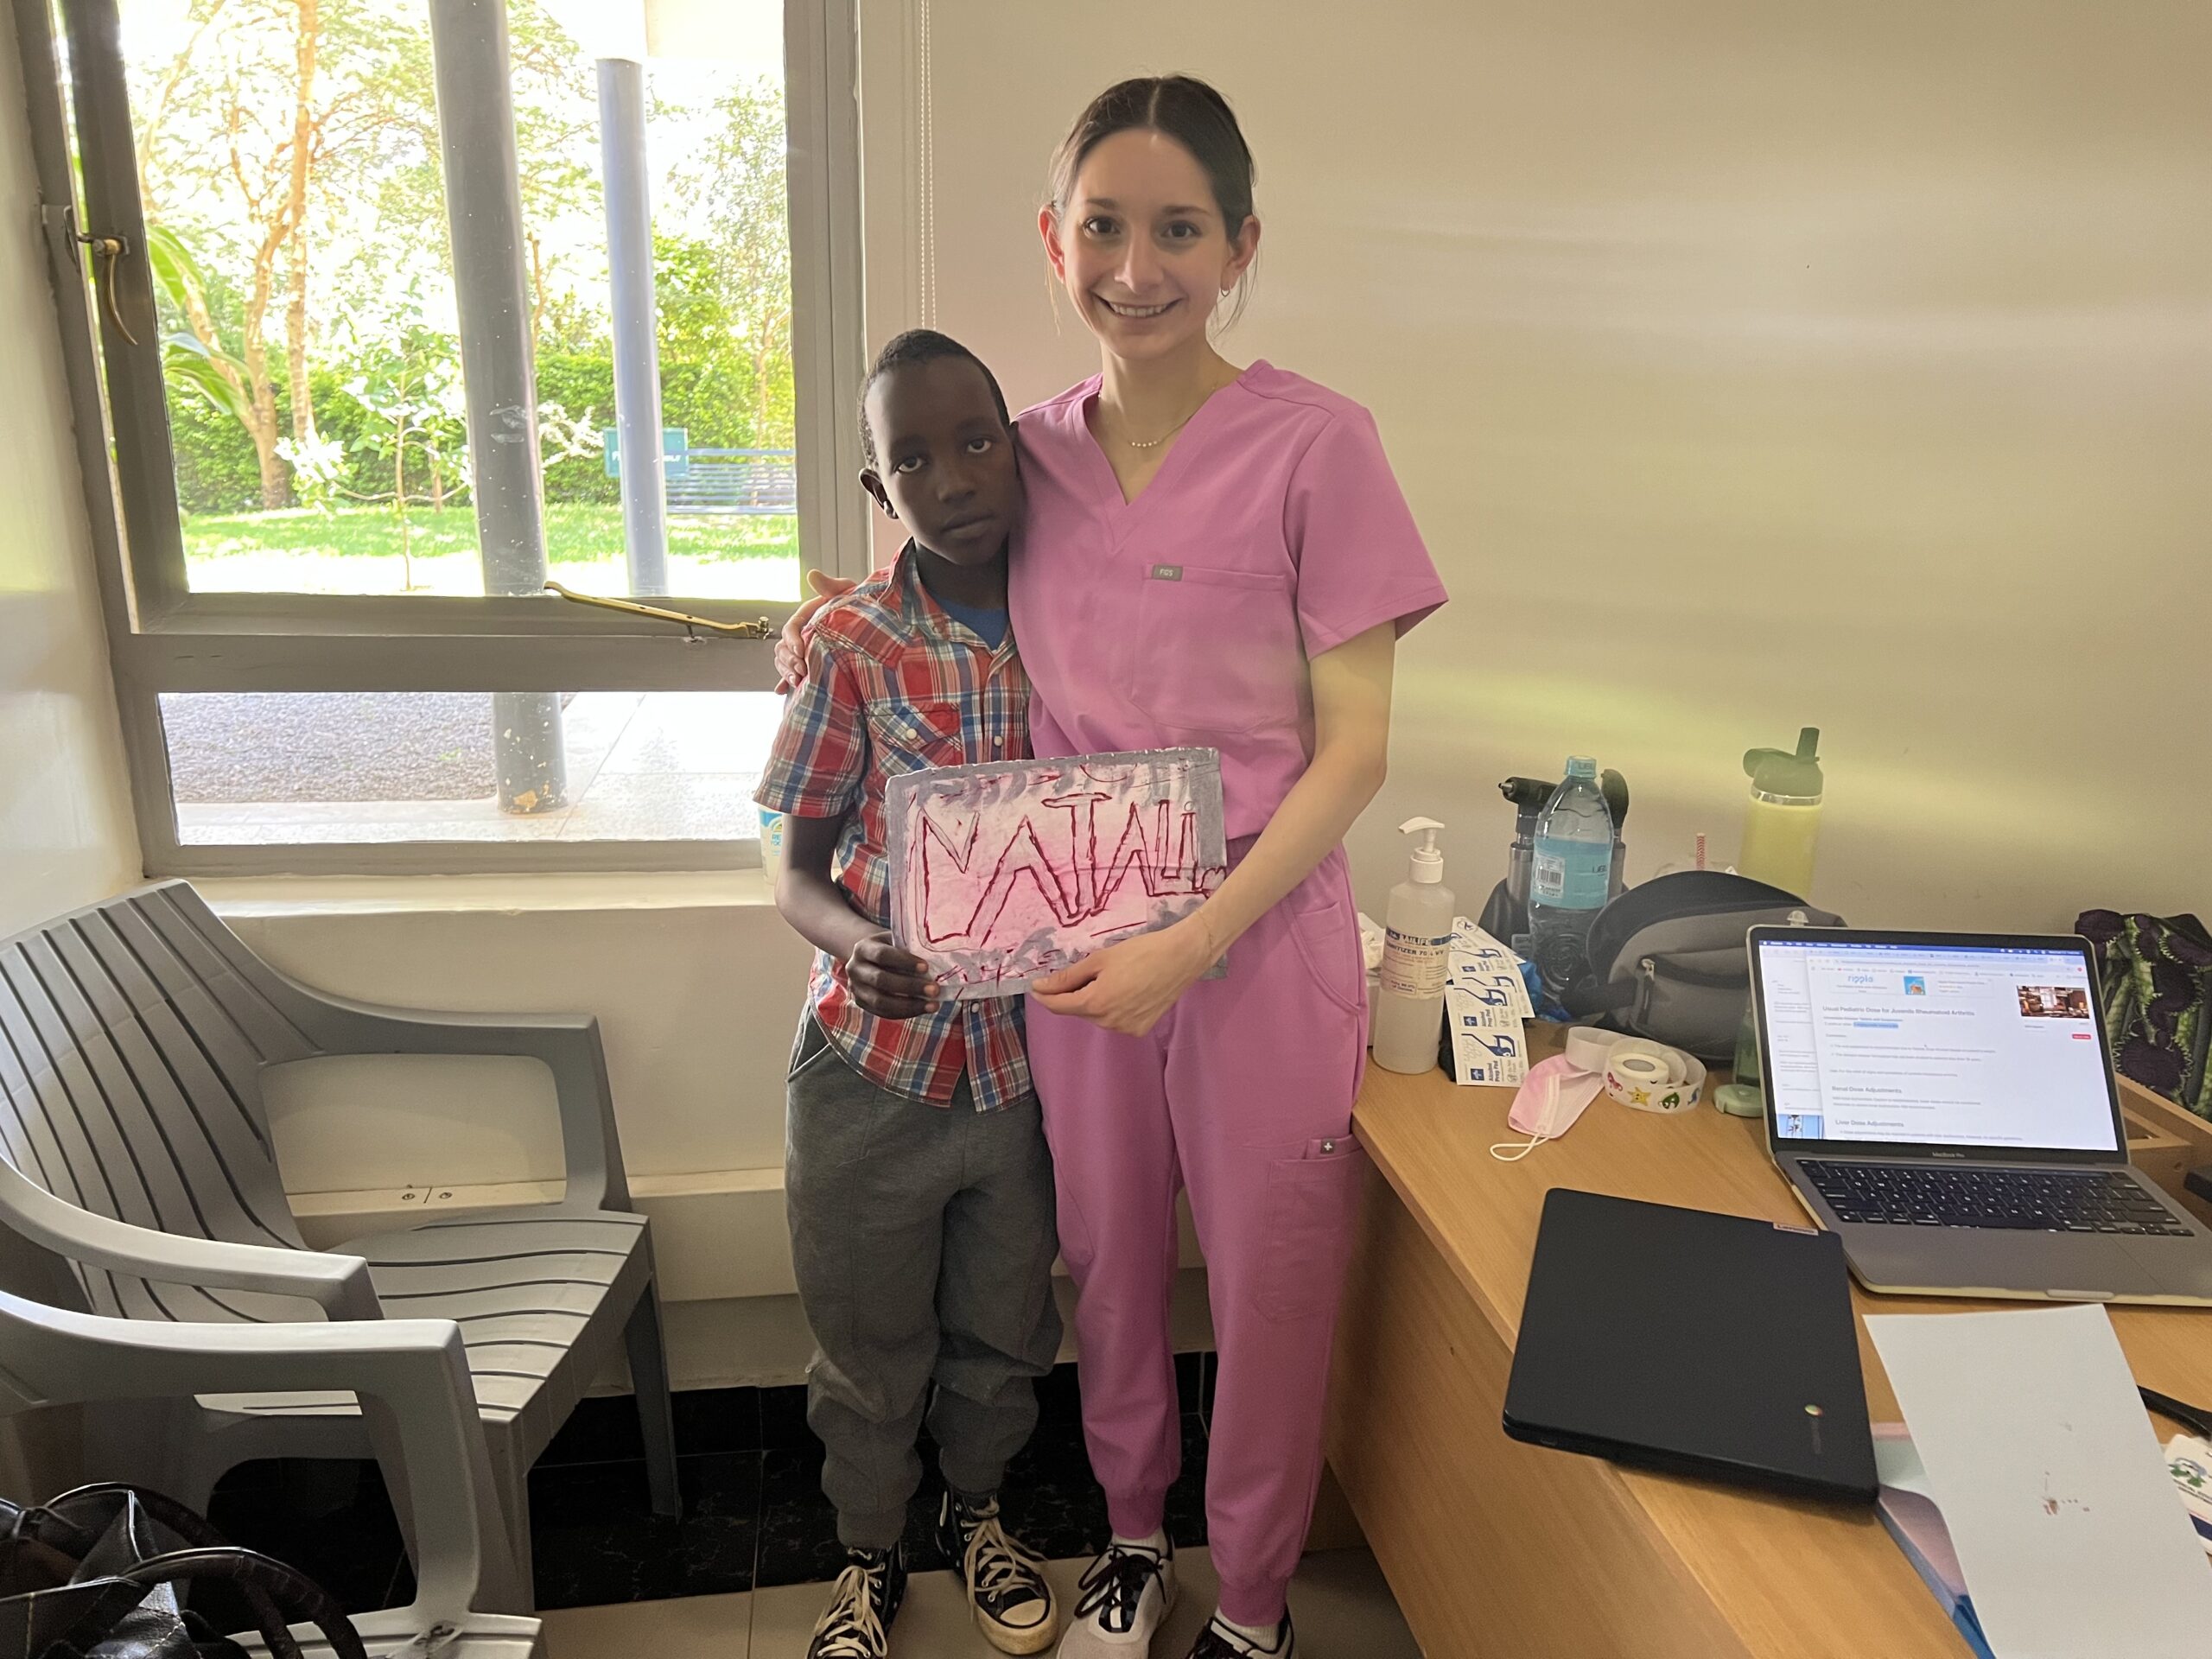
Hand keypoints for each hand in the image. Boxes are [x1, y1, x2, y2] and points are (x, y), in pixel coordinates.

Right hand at [775, 569, 857, 690]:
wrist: (871, 621)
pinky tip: (782, 690)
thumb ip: (829, 585)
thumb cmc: (857, 603)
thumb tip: (812, 574)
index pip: (790, 629)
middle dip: (789, 661)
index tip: (801, 651)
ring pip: (784, 662)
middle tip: (802, 671)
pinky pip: (792, 673)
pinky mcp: (810, 663)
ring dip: (787, 672)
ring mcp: (804, 650)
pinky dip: (785, 682)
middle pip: (783, 648)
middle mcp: (801, 635)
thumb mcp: (846, 591)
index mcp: (805, 618)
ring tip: (798, 682)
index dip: (792, 640)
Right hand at [846, 932, 940, 1019]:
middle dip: (910, 987)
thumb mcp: (895, 940)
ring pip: (881, 1001)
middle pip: (881, 981)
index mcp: (862, 948)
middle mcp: (855, 969)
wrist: (869, 958)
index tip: (926, 967)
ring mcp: (856, 989)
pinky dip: (905, 1012)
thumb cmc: (890, 947)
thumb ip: (909, 947)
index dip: (904, 962)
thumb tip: (938, 958)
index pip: (882, 955)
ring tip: (933, 1005)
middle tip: (934, 990)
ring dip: (909, 1005)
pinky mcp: (862, 1004)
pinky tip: (923, 1009)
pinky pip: (884, 1012)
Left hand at [1030, 921, 1218, 1036]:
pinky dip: (1112, 1007)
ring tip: (1111, 978)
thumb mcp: (1100, 959)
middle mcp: (1108, 1022)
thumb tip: (1042, 986)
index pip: (1059, 1005)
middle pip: (1079, 1010)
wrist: (1182, 957)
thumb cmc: (1141, 951)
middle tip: (1084, 972)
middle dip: (1074, 994)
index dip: (1045, 995)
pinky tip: (1125, 989)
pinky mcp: (1140, 1029)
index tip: (1036, 986)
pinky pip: (1115, 1020)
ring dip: (1094, 1001)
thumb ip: (1069, 976)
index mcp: (1095, 1003)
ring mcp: (1125, 1029)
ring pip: (1097, 1016)